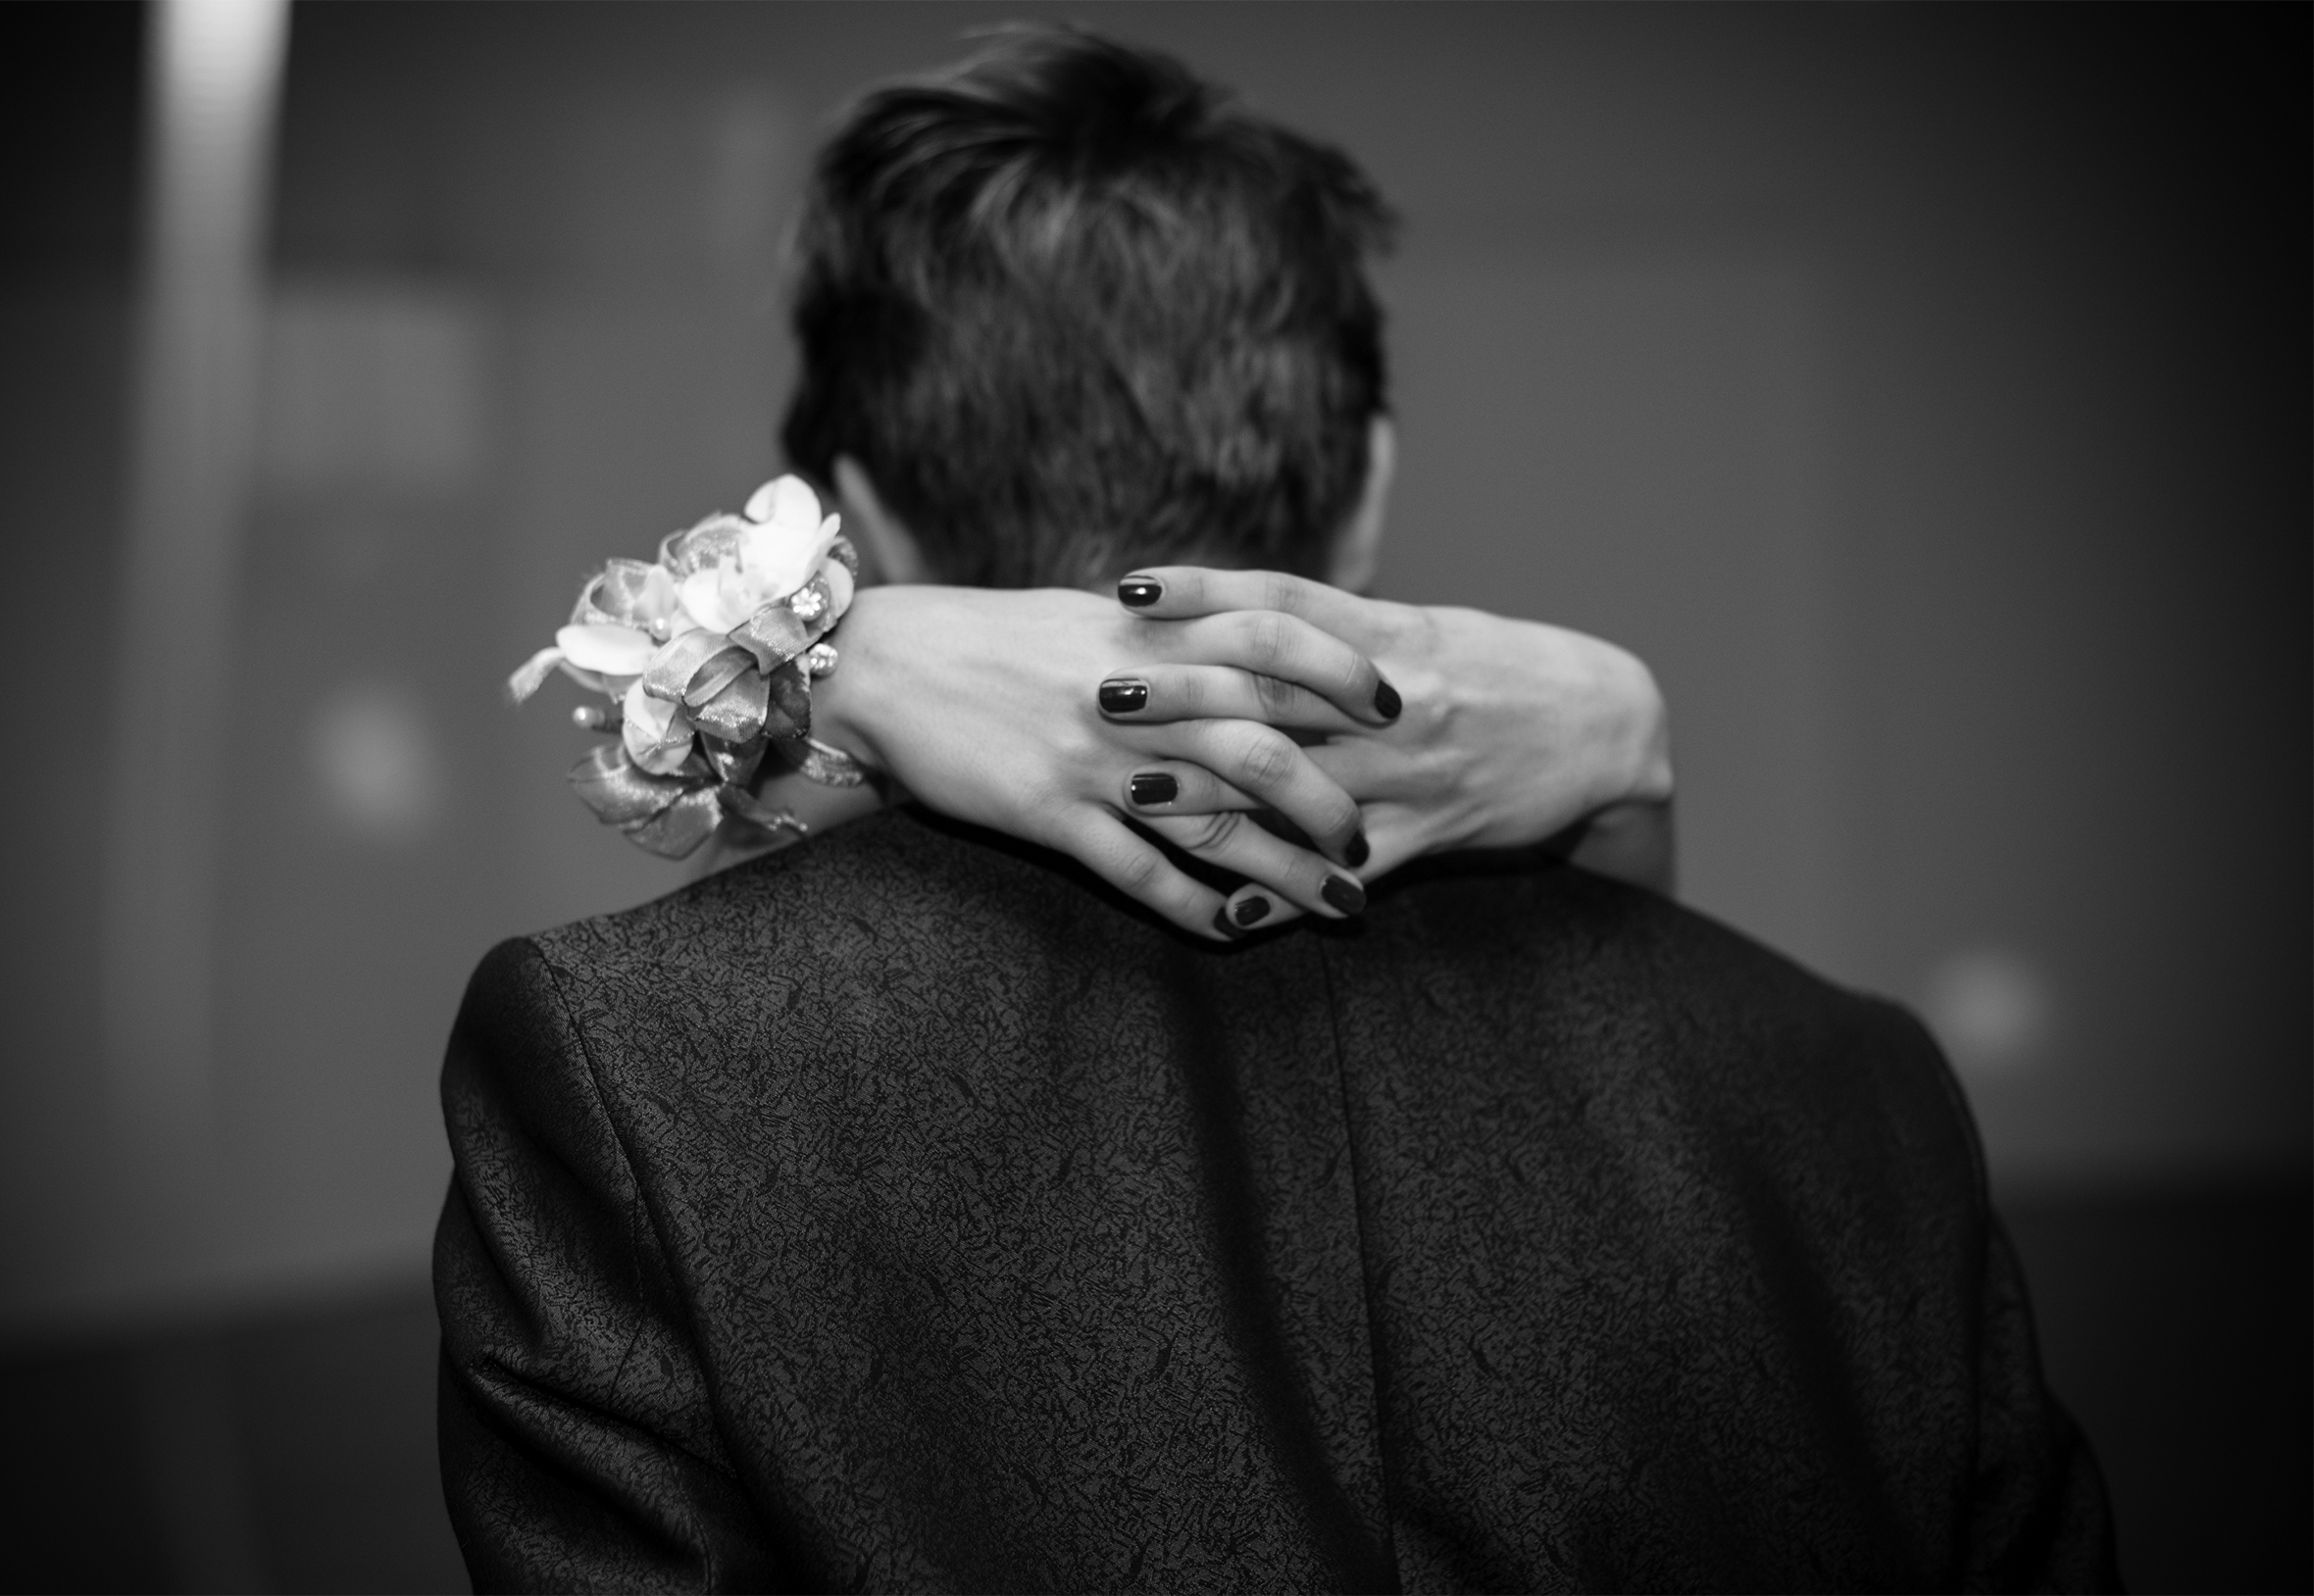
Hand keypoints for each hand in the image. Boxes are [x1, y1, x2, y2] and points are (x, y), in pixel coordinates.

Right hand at [805, 584, 1394, 940]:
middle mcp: (1133, 697)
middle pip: (1263, 746)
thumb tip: (1249, 639)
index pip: (1273, 640)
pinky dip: (1192, 908)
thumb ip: (1171, 631)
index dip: (1343, 671)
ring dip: (1288, 871)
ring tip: (1343, 904)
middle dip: (1333, 798)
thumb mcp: (1091, 618)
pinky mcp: (1049, 814)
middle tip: (1375, 836)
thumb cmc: (990, 638)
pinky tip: (1233, 933)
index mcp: (1149, 635)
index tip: (1394, 703)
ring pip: (1215, 823)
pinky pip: (1136, 873)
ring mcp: (1093, 760)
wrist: (882, 665)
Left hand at [1109, 567, 1674, 930]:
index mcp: (1391, 634)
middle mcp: (1395, 698)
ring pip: (1297, 781)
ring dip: (1210, 790)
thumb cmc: (1503, 669)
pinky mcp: (1432, 833)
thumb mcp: (1425, 629)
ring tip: (1129, 793)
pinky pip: (1348, 869)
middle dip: (1180, 691)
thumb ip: (1337, 628)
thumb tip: (1237, 612)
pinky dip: (1287, 890)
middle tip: (1100, 692)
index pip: (1280, 599)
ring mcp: (1413, 770)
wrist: (1610, 726)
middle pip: (1271, 688)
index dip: (1202, 590)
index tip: (1127, 586)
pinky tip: (1226, 907)